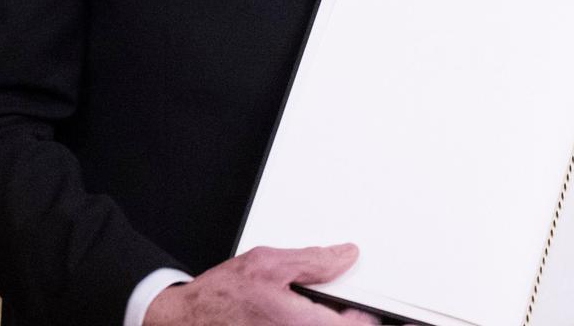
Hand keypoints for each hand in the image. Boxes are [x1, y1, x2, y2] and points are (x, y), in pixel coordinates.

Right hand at [143, 244, 371, 325]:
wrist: (186, 320)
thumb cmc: (221, 298)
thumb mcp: (268, 263)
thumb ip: (313, 261)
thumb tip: (346, 256)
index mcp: (301, 324)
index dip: (376, 316)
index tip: (388, 309)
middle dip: (356, 317)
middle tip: (365, 306)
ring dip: (338, 319)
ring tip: (340, 306)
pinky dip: (319, 321)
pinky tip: (313, 311)